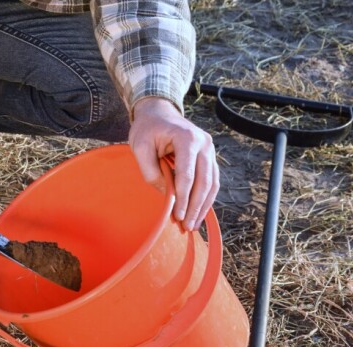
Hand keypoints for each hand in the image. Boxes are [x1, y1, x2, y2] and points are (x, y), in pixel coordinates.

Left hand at [129, 97, 218, 230]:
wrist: (159, 112)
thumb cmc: (147, 129)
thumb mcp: (140, 147)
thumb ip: (151, 171)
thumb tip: (167, 195)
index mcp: (187, 139)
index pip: (188, 174)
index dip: (183, 198)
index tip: (178, 216)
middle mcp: (204, 144)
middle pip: (204, 182)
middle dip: (196, 207)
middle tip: (188, 226)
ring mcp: (210, 150)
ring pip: (212, 183)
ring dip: (203, 206)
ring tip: (194, 224)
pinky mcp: (209, 157)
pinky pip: (211, 181)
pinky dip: (206, 198)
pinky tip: (198, 212)